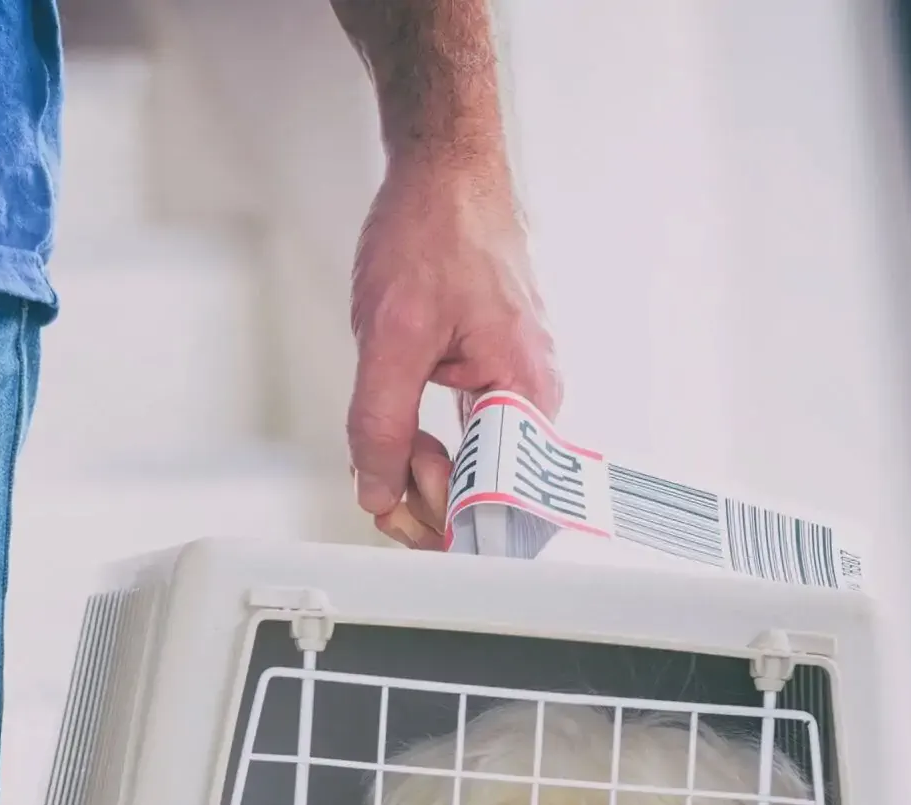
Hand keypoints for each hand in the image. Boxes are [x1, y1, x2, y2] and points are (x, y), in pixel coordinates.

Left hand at [345, 151, 558, 548]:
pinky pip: (463, 438)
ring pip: (470, 468)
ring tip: (389, 448)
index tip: (399, 515)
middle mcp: (531, 395)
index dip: (445, 521)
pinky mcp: (491, 378)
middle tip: (381, 477)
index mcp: (526, 391)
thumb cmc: (434, 232)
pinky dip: (424, 447)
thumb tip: (379, 493)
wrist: (443, 176)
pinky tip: (400, 433)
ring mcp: (513, 386)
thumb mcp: (391, 338)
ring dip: (420, 473)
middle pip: (486, 494)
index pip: (502, 501)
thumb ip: (381, 425)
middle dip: (425, 499)